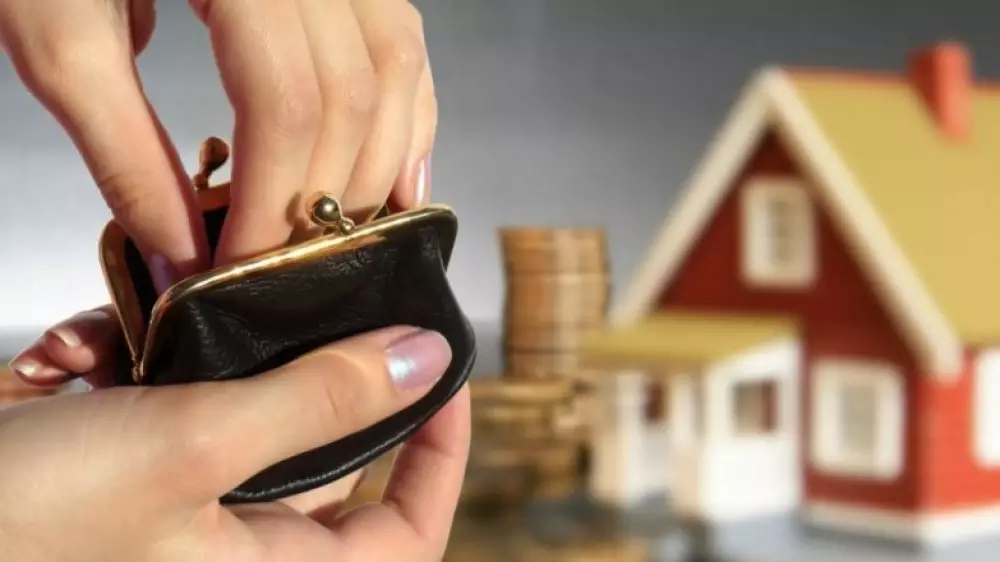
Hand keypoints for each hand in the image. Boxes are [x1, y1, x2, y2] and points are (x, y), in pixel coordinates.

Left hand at [0, 0, 436, 289]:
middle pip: (351, 93)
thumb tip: (182, 253)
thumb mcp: (58, 37)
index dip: (273, 200)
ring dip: (379, 163)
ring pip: (394, 67)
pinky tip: (401, 171)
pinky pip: (401, 37)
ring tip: (350, 236)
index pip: (283, 101)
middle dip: (325, 197)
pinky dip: (409, 110)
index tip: (241, 267)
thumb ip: (121, 149)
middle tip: (287, 265)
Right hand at [2, 320, 468, 561]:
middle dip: (303, 367)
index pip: (406, 531)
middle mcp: (234, 547)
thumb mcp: (193, 447)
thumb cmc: (21, 524)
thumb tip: (425, 359)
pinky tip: (70, 351)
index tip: (446, 373)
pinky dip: (128, 360)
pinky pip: (164, 401)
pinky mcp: (123, 468)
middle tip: (297, 296)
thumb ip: (319, 402)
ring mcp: (177, 507)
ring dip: (196, 355)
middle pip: (325, 449)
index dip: (442, 455)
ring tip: (139, 327)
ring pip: (237, 407)